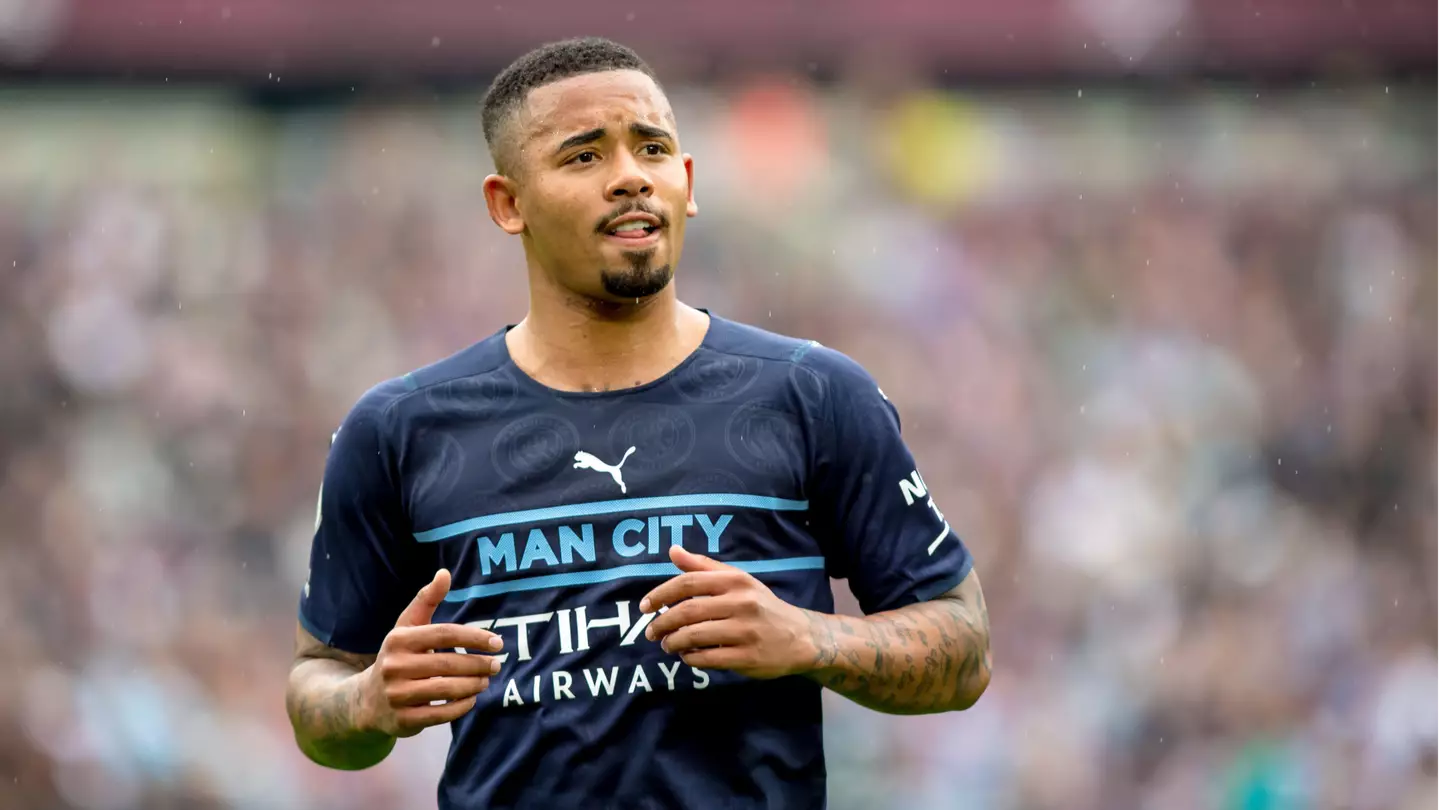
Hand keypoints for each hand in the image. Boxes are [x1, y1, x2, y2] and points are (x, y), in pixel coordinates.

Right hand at [359, 569, 502, 737]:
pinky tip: (471, 699)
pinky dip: (461, 707)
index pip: (444, 634)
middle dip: (478, 664)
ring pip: (447, 690)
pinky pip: (440, 714)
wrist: (365, 700)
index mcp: (398, 639)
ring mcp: (397, 695)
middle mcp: (395, 666)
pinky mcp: (402, 720)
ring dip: (473, 685)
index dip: (474, 638)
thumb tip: (444, 573)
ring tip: (486, 681)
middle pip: (449, 663)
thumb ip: (426, 599)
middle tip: (496, 665)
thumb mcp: (406, 626)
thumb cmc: (396, 656)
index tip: (497, 642)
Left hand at [639, 545, 815, 678]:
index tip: (644, 606)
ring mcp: (745, 631)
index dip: (660, 594)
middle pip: (687, 611)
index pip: (688, 583)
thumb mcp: (738, 581)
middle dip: (662, 623)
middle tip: (651, 632)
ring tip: (668, 645)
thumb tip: (673, 550)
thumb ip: (703, 567)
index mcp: (736, 581)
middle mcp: (741, 603)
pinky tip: (687, 656)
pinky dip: (691, 659)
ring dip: (673, 642)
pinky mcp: (748, 657)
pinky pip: (708, 658)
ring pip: (694, 637)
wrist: (801, 637)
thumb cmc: (761, 606)